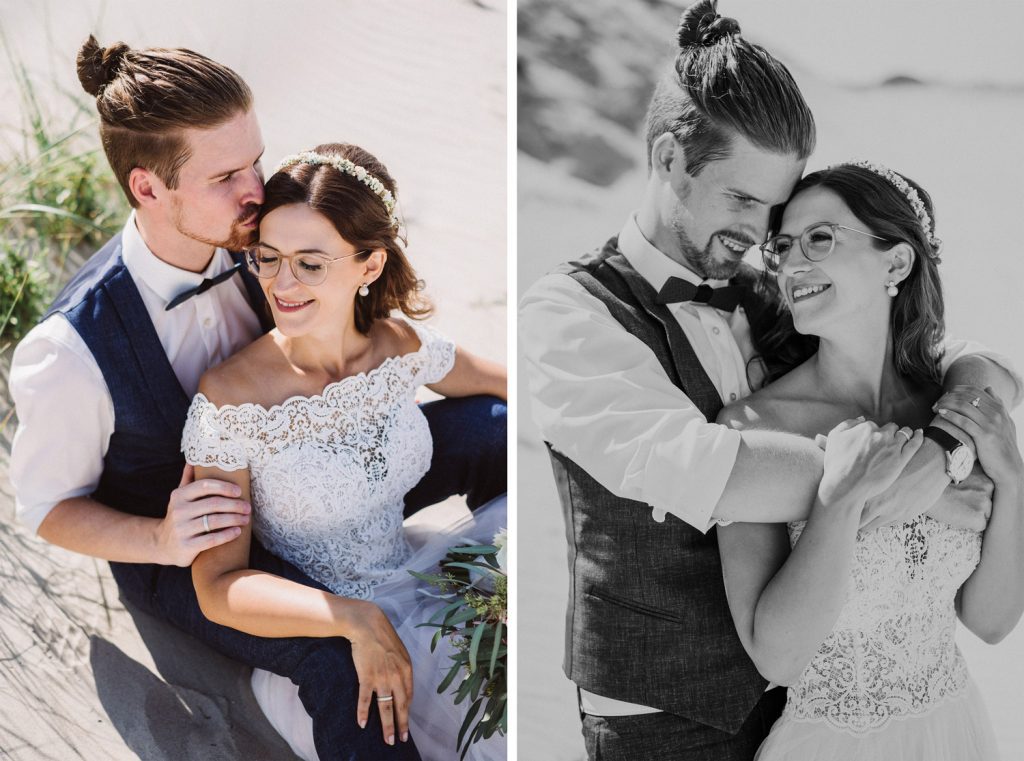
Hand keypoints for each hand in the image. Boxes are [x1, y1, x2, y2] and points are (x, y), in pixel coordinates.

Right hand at [155, 464, 250, 565]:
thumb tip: (192, 459)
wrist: (161, 544)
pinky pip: (211, 539)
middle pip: (214, 504)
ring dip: (235, 519)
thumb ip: (187, 479)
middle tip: (248, 508)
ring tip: (246, 519)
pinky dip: (227, 535)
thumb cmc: (179, 516)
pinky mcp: (186, 546)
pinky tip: (237, 532)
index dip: (224, 487)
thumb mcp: (179, 497)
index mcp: (179, 496)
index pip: (204, 485)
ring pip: (215, 521)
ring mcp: (182, 529)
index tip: (239, 491)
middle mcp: (178, 511)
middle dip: (235, 505)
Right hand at [348, 601, 413, 745]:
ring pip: (386, 707)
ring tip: (388, 739)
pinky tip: (362, 724)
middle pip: (401, 706)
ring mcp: (382, 678)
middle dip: (402, 725)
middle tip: (400, 739)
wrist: (368, 625)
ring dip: (387, 725)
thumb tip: (401, 683)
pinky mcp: (366, 677)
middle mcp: (397, 676)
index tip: (405, 722)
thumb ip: (401, 668)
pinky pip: (365, 699)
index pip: (409, 696)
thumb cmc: (383, 637)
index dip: (407, 711)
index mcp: (406, 669)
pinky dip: (363, 713)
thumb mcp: (399, 652)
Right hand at [820, 419, 922, 513]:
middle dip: (889, 432)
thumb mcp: (834, 437)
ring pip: (904, 433)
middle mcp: (881, 434)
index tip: (869, 441)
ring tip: (905, 436)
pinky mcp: (900, 459)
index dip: (871, 433)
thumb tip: (861, 418)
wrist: (845, 485)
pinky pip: (914, 443)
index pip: (873, 425)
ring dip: (904, 433)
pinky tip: (920, 433)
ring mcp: (892, 447)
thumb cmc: (836, 463)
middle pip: (890, 428)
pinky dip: (918, 436)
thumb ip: (847, 424)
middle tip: (885, 442)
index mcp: (866, 428)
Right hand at [924, 466, 993, 531]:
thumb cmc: (934, 481)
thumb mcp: (957, 473)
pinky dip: (969, 525)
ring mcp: (984, 503)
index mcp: (984, 476)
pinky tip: (956, 516)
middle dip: (976, 506)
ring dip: (973, 515)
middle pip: (989, 504)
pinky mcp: (978, 517)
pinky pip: (980, 526)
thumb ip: (970, 478)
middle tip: (958, 503)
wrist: (921, 488)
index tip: (961, 494)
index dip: (974, 496)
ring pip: (986, 515)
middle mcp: (988, 488)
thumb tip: (971, 487)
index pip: (988, 492)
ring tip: (955, 509)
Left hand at [934, 386, 1022, 484]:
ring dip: (945, 404)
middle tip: (936, 402)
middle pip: (967, 396)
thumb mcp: (1005, 421)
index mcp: (999, 408)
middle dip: (948, 397)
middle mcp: (996, 413)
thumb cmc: (1003, 445)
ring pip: (963, 406)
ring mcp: (991, 424)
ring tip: (935, 407)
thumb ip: (997, 405)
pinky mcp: (984, 435)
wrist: (1009, 467)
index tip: (945, 394)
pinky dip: (950, 415)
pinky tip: (940, 414)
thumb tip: (988, 387)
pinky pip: (963, 421)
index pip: (974, 391)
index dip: (957, 390)